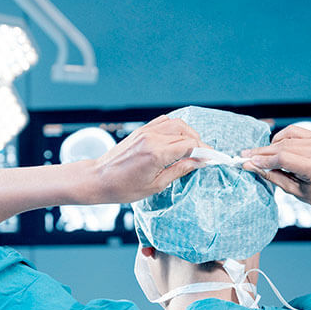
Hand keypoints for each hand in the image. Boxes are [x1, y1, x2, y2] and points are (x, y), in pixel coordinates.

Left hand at [93, 115, 209, 203]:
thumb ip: (180, 170)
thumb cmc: (124, 187)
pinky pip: (164, 122)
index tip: (211, 159)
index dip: (204, 151)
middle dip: (199, 142)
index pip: (189, 144)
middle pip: (186, 131)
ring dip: (188, 133)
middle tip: (204, 155)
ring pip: (176, 123)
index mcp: (156, 153)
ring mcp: (146, 132)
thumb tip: (198, 162)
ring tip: (192, 148)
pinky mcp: (141, 131)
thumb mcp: (156, 185)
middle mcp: (152, 138)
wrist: (99, 179)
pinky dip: (175, 128)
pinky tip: (178, 139)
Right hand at [241, 124, 310, 210]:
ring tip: (260, 155)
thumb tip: (251, 166)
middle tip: (245, 155)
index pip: (283, 159)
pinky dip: (281, 138)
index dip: (263, 159)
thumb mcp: (294, 191)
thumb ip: (272, 176)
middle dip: (261, 152)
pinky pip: (293, 132)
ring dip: (269, 146)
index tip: (247, 161)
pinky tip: (276, 147)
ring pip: (285, 139)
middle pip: (282, 147)